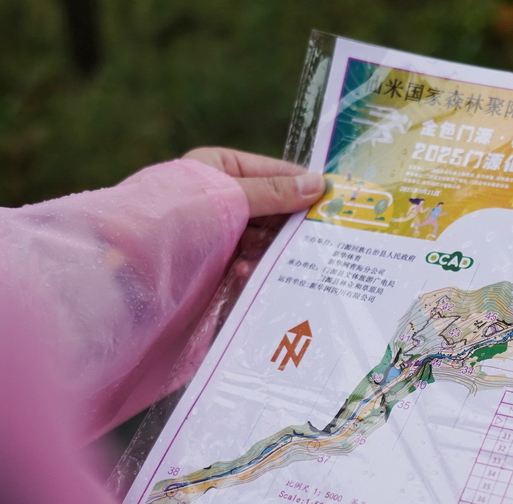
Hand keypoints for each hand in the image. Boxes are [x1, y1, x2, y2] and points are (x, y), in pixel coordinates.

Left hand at [183, 146, 325, 278]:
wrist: (128, 264)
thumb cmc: (175, 215)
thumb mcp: (229, 196)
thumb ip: (274, 192)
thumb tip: (319, 184)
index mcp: (221, 169)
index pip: (275, 172)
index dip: (304, 186)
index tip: (332, 201)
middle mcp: (221, 198)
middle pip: (273, 209)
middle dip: (290, 224)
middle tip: (318, 237)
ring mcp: (219, 231)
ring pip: (263, 238)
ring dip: (271, 250)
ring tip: (282, 260)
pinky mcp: (215, 262)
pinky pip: (247, 262)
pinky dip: (252, 268)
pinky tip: (248, 272)